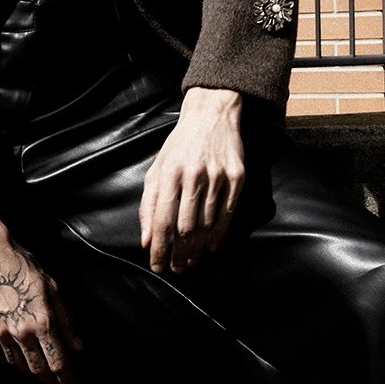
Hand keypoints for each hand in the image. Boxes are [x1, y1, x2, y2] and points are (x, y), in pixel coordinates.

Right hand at [0, 231, 83, 383]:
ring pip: (17, 364)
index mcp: (41, 322)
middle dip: (50, 379)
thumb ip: (65, 320)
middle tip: (57, 383)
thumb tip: (77, 347)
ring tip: (39, 371)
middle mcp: (20, 333)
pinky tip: (16, 358)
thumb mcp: (51, 288)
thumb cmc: (22, 265)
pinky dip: (10, 360)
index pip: (58, 362)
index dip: (67, 379)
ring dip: (30, 371)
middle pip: (38, 369)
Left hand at [140, 86, 244, 272]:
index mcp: (169, 173)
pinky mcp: (237, 177)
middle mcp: (193, 175)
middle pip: (186, 227)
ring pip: (207, 224)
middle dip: (179, 254)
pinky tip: (211, 247)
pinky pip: (228, 214)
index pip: (162, 220)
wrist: (211, 115)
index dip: (160, 249)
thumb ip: (149, 204)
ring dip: (198, 248)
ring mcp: (218, 176)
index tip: (157, 266)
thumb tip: (147, 240)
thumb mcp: (157, 168)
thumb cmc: (180, 145)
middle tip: (177, 268)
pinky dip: (219, 234)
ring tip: (191, 261)